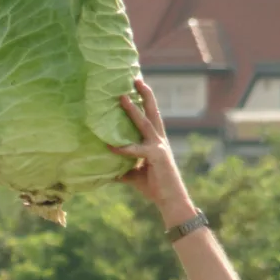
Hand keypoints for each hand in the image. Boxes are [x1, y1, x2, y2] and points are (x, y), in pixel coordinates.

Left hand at [110, 79, 195, 224]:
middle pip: (152, 112)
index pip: (150, 117)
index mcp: (156, 141)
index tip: (138, 87)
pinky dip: (123, 148)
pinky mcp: (156, 157)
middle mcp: (159, 140)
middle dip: (145, 95)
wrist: (170, 201)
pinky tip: (111, 146)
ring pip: (145, 124)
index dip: (145, 101)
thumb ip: (123, 170)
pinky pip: (136, 150)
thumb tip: (108, 172)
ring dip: (133, 110)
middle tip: (136, 78)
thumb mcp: (134, 176)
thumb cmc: (155, 188)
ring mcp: (159, 147)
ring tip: (122, 97)